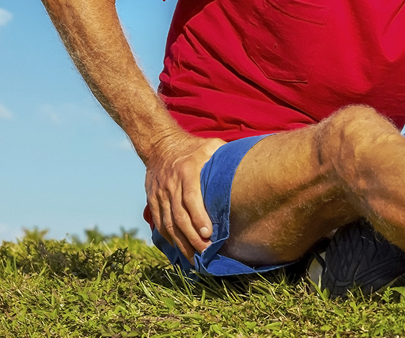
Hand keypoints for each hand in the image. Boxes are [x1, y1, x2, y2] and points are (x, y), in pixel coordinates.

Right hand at [145, 133, 225, 263]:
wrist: (160, 145)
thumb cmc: (193, 148)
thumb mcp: (211, 146)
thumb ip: (226, 156)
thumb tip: (251, 165)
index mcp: (186, 171)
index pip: (190, 198)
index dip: (199, 217)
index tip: (209, 233)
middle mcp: (170, 184)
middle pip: (179, 216)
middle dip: (192, 237)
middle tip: (206, 252)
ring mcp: (159, 194)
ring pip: (168, 224)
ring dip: (181, 243)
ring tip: (195, 259)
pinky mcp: (153, 202)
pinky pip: (160, 224)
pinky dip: (169, 240)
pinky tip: (181, 250)